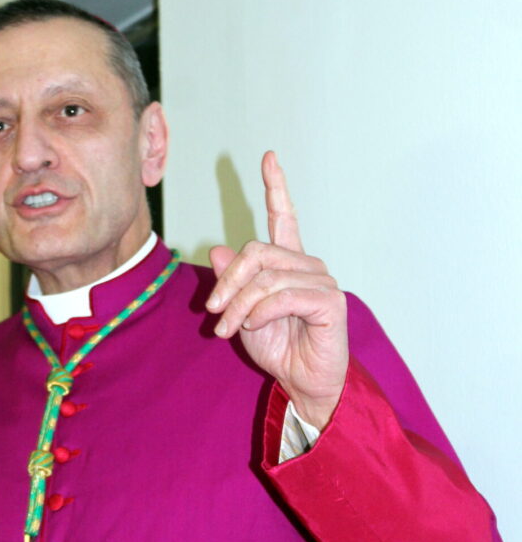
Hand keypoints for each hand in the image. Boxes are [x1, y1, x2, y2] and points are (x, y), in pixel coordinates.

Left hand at [206, 152, 347, 428]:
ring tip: (228, 329)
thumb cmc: (279, 350)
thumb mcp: (242, 315)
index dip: (276, 187)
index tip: (269, 158)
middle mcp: (307, 266)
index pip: (284, 218)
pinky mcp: (329, 302)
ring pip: (265, 277)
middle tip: (213, 312)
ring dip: (239, 306)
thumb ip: (233, 284)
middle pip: (257, 251)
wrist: (302, 383)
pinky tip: (255, 326)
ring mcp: (321, 282)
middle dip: (228, 283)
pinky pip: (283, 295)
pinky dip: (260, 312)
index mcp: (288, 265)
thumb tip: (219, 251)